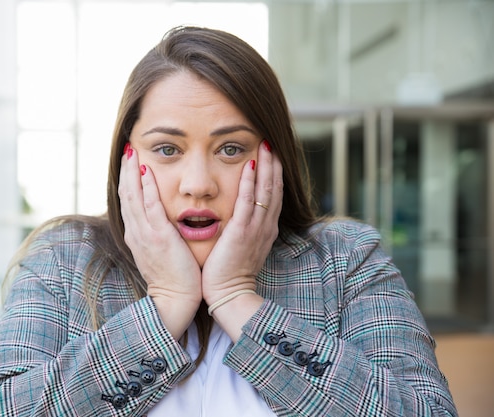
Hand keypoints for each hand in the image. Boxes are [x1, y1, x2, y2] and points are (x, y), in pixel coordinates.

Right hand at [118, 146, 201, 338]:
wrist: (173, 301)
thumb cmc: (172, 278)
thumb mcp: (159, 253)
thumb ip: (157, 235)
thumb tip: (161, 222)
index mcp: (136, 235)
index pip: (128, 201)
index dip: (127, 180)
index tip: (130, 162)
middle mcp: (136, 232)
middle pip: (126, 194)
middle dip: (126, 170)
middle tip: (128, 149)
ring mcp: (145, 234)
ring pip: (133, 197)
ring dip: (132, 172)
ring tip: (132, 152)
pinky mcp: (159, 237)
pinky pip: (150, 208)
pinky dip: (146, 189)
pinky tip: (146, 173)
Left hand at [201, 140, 282, 305]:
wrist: (229, 294)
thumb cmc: (230, 273)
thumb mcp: (242, 248)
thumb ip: (244, 231)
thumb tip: (239, 219)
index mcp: (264, 229)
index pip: (272, 196)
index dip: (274, 174)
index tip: (272, 156)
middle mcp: (265, 226)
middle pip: (274, 188)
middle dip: (273, 164)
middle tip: (272, 142)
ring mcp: (256, 228)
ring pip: (265, 190)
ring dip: (266, 166)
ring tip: (266, 145)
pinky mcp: (242, 232)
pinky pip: (248, 201)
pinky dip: (250, 182)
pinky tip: (250, 165)